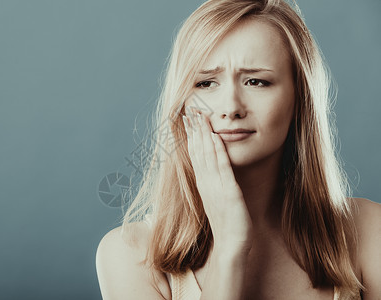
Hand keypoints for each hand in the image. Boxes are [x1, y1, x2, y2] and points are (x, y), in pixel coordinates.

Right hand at [182, 106, 253, 254]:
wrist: (230, 244)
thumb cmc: (226, 222)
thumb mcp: (216, 198)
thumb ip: (213, 182)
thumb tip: (211, 168)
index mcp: (203, 182)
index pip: (194, 153)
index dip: (191, 134)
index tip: (188, 118)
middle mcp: (205, 181)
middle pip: (197, 149)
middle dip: (194, 128)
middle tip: (190, 108)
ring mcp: (215, 186)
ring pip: (206, 154)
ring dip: (203, 133)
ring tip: (199, 115)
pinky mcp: (228, 192)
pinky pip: (221, 168)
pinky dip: (217, 151)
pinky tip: (215, 137)